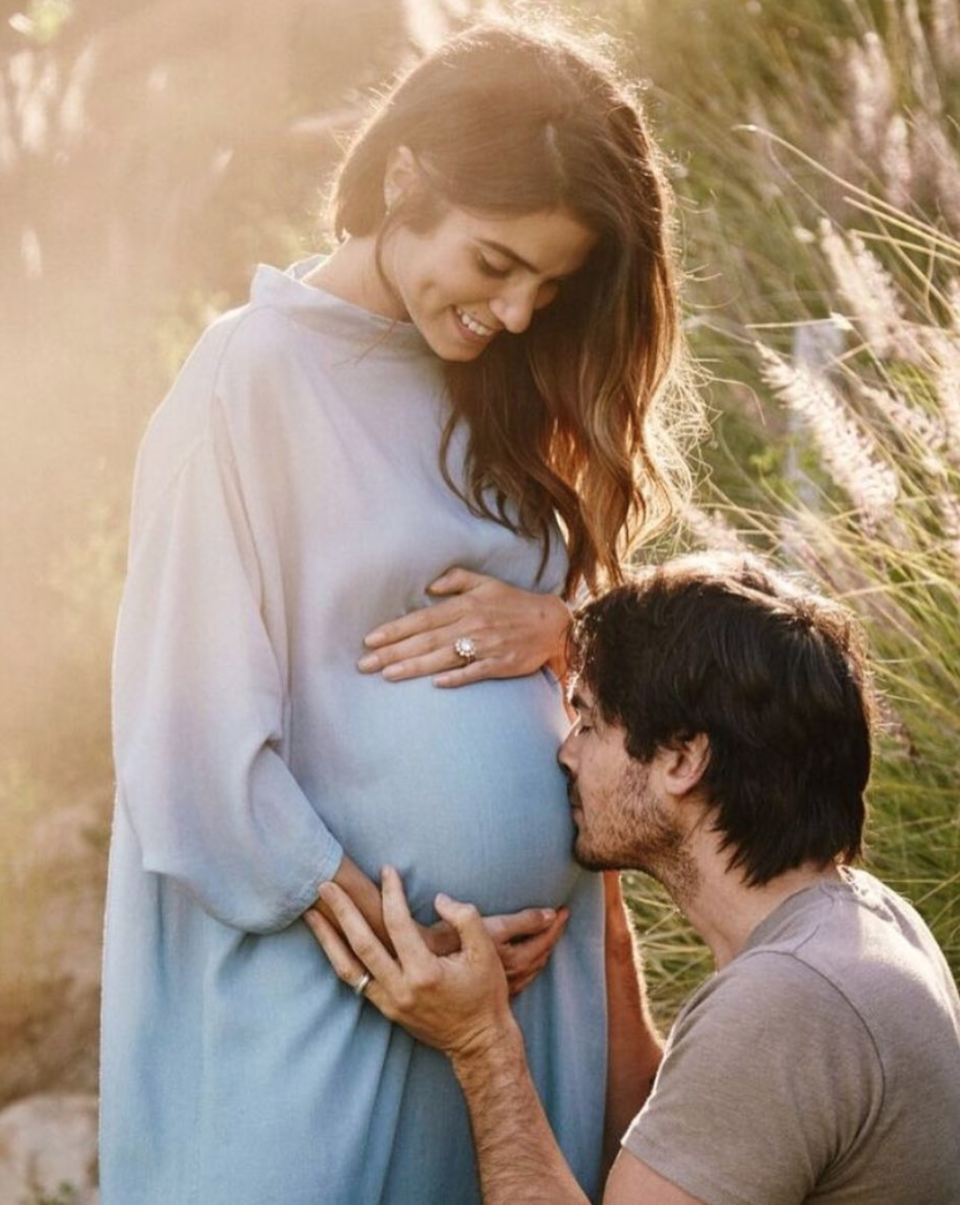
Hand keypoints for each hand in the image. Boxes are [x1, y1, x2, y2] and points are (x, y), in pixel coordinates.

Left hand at [306, 867, 512, 1058]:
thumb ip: (465, 918)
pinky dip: (338, 958)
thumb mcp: (487, 952)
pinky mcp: (385, 1009)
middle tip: (326, 885)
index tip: (387, 870)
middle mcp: (401, 989)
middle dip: (342, 911)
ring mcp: (389, 1002)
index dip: (391, 893)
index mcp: (425, 973)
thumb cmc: (485, 994)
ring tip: (311, 913)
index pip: (398, 924)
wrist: (479, 1042)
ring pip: (348, 966)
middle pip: (361, 943)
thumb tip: (438, 899)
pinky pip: (354, 981)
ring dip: (327, 937)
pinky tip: (329, 941)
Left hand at [357, 568, 570, 686]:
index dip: (395, 629)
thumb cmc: (513, 603)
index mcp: (465, 606)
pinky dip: (456, 677)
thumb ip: (456, 580)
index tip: (369, 639)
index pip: (422, 619)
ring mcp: (486, 646)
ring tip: (386, 674)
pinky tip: (435, 684)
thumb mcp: (486, 583)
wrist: (552, 624)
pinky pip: (474, 672)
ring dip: (414, 666)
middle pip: (426, 641)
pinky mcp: (500, 664)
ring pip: (443, 657)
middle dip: (393, 652)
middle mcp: (472, 625)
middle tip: (364, 664)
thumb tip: (428, 587)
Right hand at [422, 905, 569, 996]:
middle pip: (540, 949)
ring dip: (545, 949)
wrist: (419, 978)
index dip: (549, 918)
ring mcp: (503, 984)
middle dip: (553, 932)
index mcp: (506, 952)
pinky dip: (533, 967)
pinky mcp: (494, 993)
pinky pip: (524, 979)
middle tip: (563, 916)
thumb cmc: (443, 947)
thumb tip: (545, 913)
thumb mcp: (474, 927)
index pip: (536, 931)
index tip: (559, 908)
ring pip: (533, 966)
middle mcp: (508, 970)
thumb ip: (505, 919)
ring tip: (551, 934)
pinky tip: (533, 963)